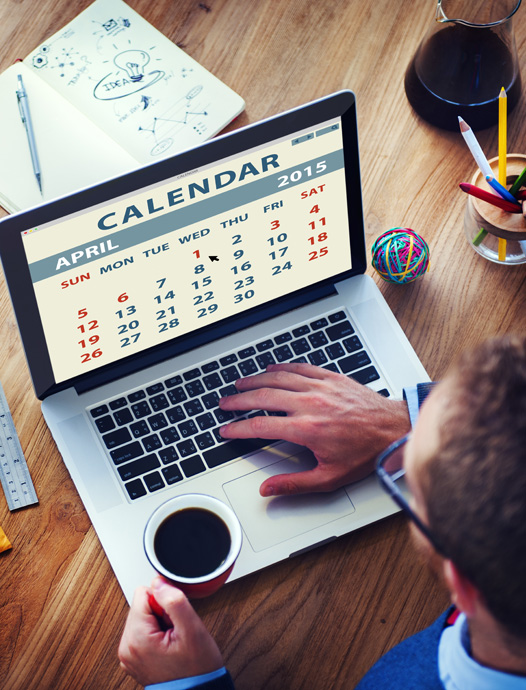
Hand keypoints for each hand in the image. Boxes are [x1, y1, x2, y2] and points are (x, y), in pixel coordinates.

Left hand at [118, 577, 222, 685]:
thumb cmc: (197, 669)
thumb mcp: (192, 629)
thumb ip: (174, 600)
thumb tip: (158, 582)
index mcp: (136, 639)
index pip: (143, 593)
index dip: (164, 602)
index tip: (174, 620)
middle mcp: (126, 648)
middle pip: (141, 605)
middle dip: (162, 613)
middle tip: (176, 632)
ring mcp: (128, 655)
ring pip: (143, 617)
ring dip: (160, 623)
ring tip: (173, 640)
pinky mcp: (134, 658)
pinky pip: (143, 631)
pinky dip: (157, 634)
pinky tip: (169, 646)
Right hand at [219, 363, 409, 496]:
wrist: (394, 429)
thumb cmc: (366, 453)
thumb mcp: (330, 477)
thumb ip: (294, 483)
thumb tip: (268, 489)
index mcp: (306, 429)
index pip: (260, 426)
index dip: (238, 428)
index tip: (226, 430)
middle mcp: (310, 404)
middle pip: (263, 397)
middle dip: (239, 400)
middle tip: (225, 403)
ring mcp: (320, 387)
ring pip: (278, 378)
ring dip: (255, 380)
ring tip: (240, 384)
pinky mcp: (331, 378)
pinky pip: (299, 368)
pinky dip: (281, 367)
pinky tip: (271, 368)